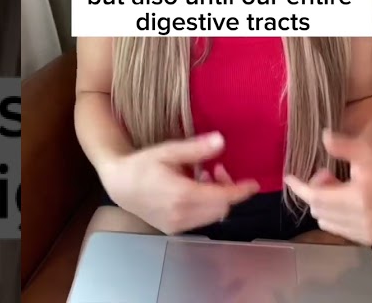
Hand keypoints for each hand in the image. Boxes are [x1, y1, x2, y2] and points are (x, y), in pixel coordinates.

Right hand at [100, 132, 259, 234]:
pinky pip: (200, 220)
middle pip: (221, 207)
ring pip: (212, 215)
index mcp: (183, 195)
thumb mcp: (168, 151)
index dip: (240, 191)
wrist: (119, 186)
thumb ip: (196, 149)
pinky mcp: (173, 229)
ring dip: (216, 198)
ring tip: (202, 176)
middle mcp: (182, 214)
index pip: (222, 197)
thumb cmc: (142, 165)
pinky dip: (205, 206)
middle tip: (216, 168)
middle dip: (226, 189)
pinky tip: (193, 189)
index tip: (253, 184)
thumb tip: (221, 141)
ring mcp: (177, 225)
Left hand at [284, 129, 371, 245]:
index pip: (318, 198)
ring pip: (325, 221)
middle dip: (316, 190)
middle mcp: (363, 221)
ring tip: (338, 185)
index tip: (288, 177)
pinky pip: (336, 228)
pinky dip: (334, 214)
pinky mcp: (367, 237)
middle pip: (319, 210)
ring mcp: (366, 232)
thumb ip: (342, 145)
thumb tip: (324, 137)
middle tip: (328, 173)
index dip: (300, 187)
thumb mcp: (363, 147)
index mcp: (360, 199)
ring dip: (325, 203)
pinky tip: (344, 199)